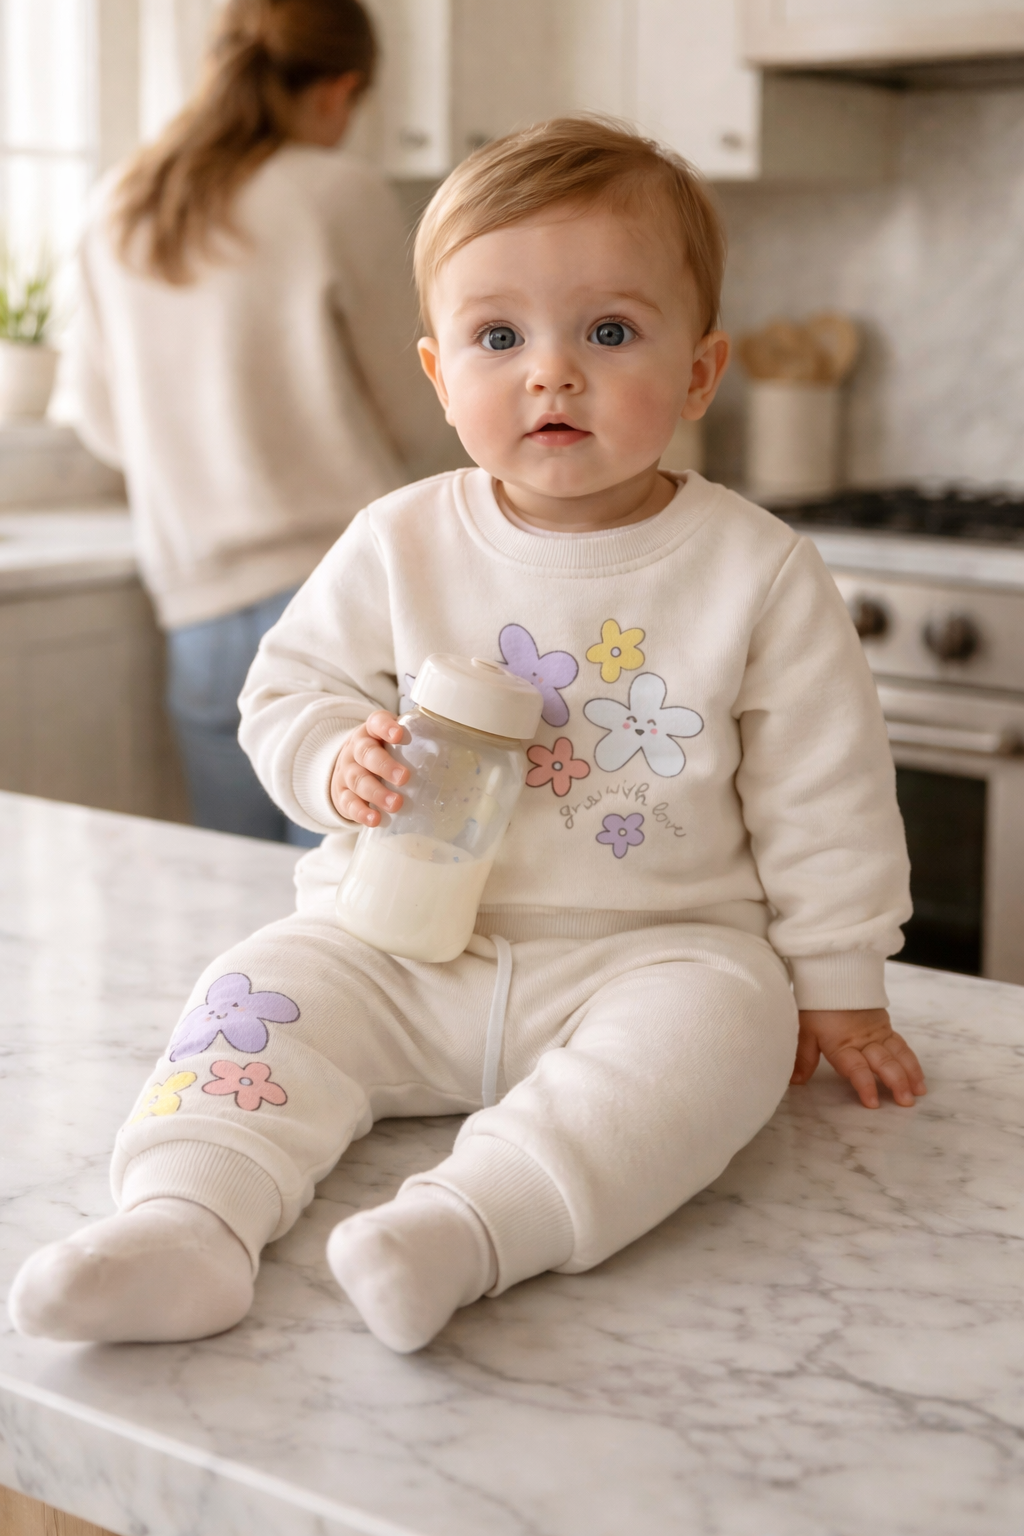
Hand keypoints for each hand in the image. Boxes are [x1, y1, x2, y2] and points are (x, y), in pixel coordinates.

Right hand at [330, 711, 408, 826]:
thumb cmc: (381, 754)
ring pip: (358, 780)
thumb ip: (417, 744)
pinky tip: (375, 819)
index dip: (386, 727)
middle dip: (384, 766)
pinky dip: (360, 812)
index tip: (399, 735)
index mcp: (372, 732)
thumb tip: (466, 756)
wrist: (346, 768)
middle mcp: (356, 750)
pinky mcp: (342, 794)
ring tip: (395, 804)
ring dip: (376, 793)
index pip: (376, 722)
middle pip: (366, 754)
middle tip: (404, 777)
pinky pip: (348, 803)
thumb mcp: (393, 744)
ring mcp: (347, 772)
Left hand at [791, 1008, 925, 1108]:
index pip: (856, 1068)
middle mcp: (863, 1041)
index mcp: (842, 1044)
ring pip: (898, 1054)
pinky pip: (901, 1045)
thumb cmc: (817, 1004)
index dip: (864, 1085)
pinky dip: (911, 1061)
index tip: (873, 1103)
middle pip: (884, 1062)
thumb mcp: (805, 1031)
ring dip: (910, 1073)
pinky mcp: (886, 1027)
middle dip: (897, 1083)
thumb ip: (803, 1058)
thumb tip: (794, 1081)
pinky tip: (917, 1074)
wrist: (834, 975)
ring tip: (919, 1091)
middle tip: (906, 1102)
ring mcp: (878, 1033)